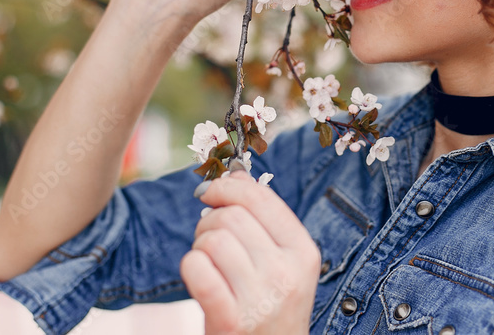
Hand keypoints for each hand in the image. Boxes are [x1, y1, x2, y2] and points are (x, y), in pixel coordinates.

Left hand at [181, 170, 319, 334]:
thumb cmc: (269, 307)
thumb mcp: (283, 265)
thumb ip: (264, 221)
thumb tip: (235, 174)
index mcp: (303, 252)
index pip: (261, 198)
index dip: (229, 187)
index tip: (210, 191)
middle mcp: (287, 273)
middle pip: (232, 216)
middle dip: (209, 220)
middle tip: (207, 238)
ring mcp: (261, 299)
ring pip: (213, 240)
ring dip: (199, 246)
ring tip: (207, 262)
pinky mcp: (231, 321)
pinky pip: (197, 269)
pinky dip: (190, 267)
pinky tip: (197, 276)